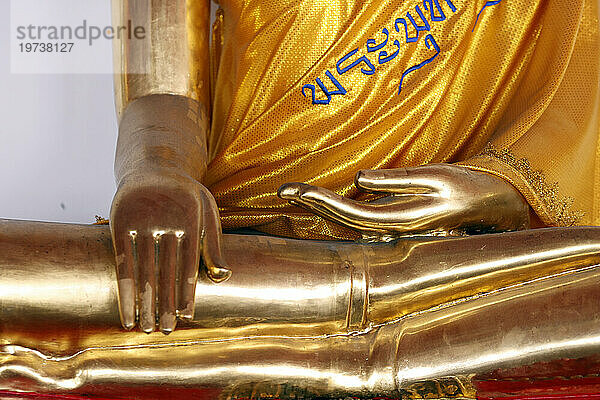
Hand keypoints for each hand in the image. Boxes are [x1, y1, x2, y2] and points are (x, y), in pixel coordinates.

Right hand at [110, 168, 230, 333]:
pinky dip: (125, 290)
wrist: (153, 165)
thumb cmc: (186, 197)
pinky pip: (122, 262)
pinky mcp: (119, 220)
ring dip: (145, 302)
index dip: (188, 291)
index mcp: (191, 216)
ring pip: (144, 270)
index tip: (186, 317)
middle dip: (166, 303)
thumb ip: (214, 244)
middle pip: (166, 270)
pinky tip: (128, 312)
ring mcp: (141, 218)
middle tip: (165, 331)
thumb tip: (224, 278)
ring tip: (146, 328)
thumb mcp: (207, 211)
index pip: (190, 263)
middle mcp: (165, 217)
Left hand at [278, 164, 529, 238]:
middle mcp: (393, 230)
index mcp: (400, 219)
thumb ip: (397, 181)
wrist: (494, 206)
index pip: (348, 212)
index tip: (291, 189)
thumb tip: (358, 179)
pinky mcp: (397, 223)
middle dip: (312, 204)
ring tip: (297, 192)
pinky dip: (340, 208)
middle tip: (284, 189)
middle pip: (342, 219)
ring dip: (323, 207)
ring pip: (349, 221)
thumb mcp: (436, 177)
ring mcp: (395, 229)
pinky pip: (361, 218)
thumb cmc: (469, 187)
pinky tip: (326, 199)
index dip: (318, 200)